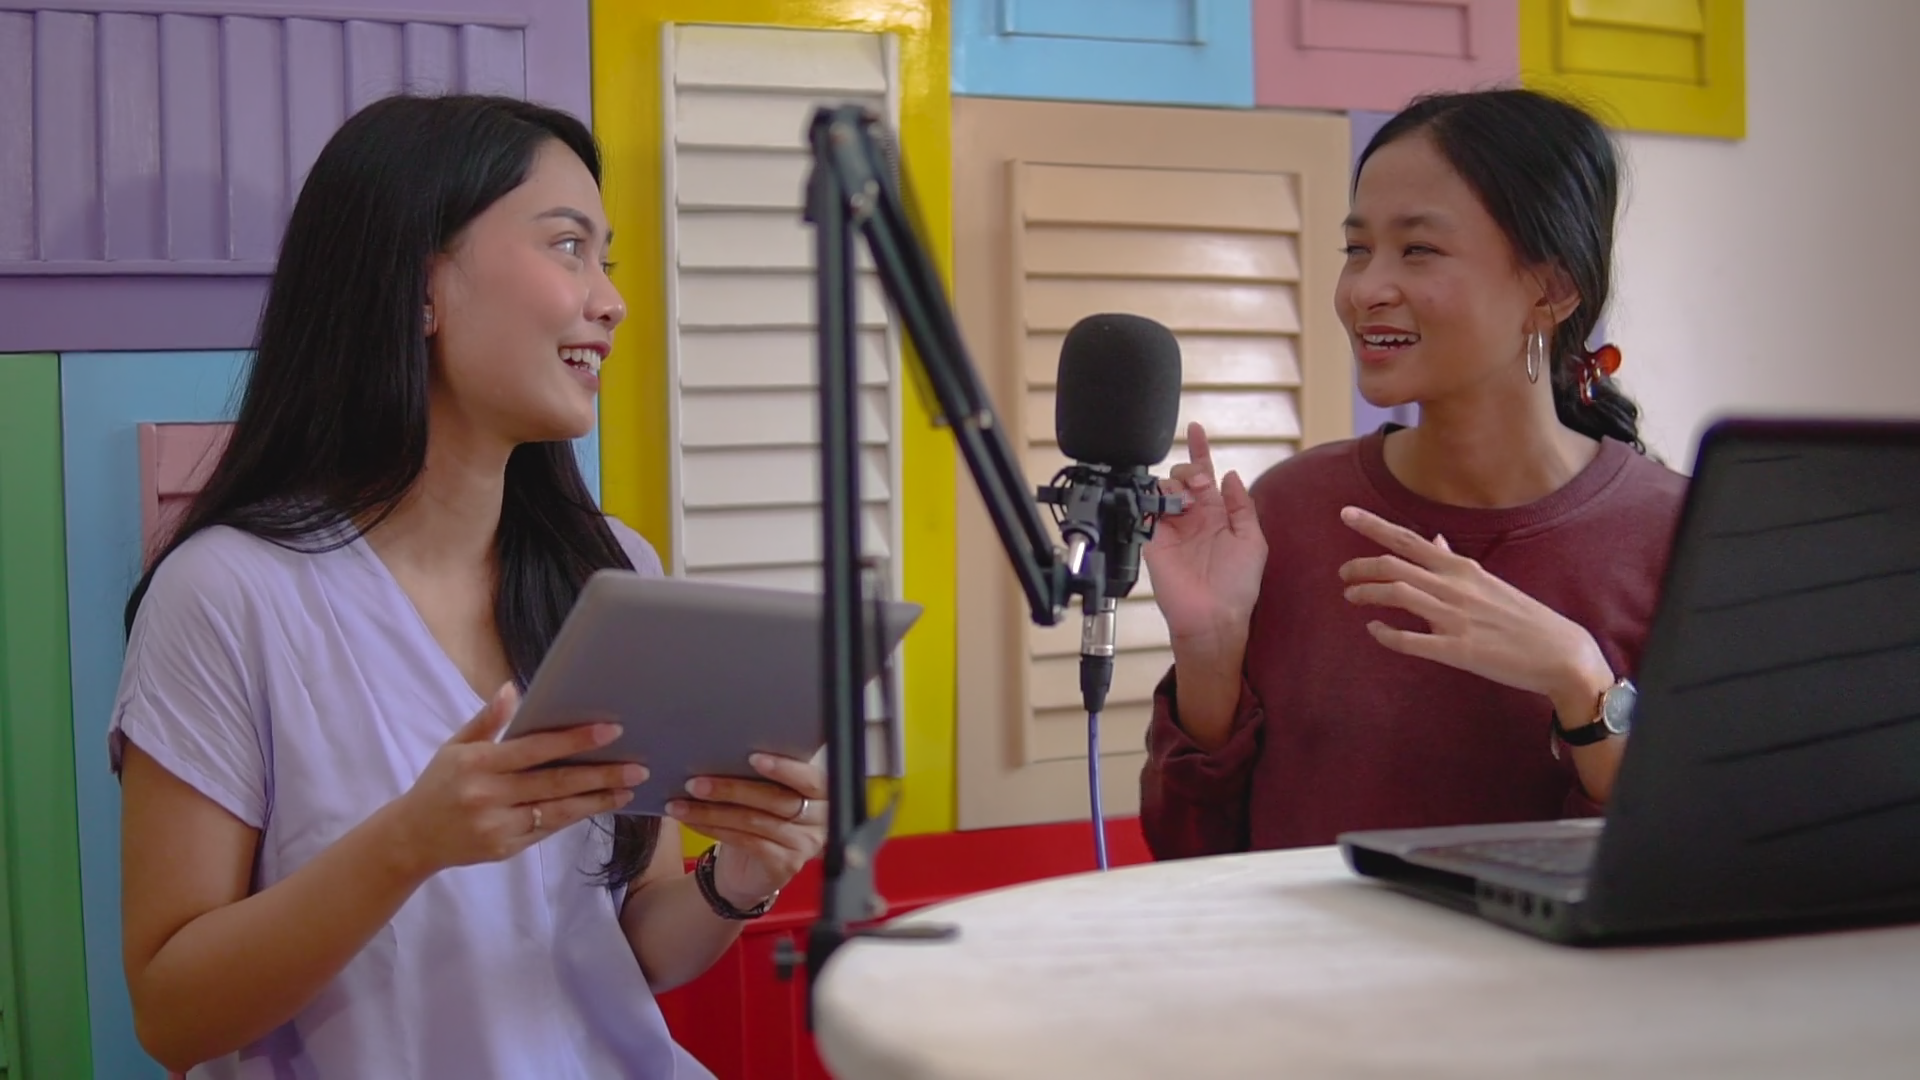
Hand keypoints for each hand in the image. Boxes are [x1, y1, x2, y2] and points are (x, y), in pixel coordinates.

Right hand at [388, 683, 647, 875]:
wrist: (411, 839)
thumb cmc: (438, 785)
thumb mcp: (454, 747)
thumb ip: (486, 721)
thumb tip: (511, 688)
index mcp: (479, 764)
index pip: (535, 749)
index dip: (575, 739)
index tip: (611, 731)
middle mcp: (489, 796)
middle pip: (556, 782)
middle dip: (601, 774)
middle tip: (637, 766)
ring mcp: (498, 826)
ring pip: (558, 811)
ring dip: (597, 799)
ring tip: (628, 788)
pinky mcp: (506, 849)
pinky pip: (548, 830)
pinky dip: (575, 816)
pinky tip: (598, 804)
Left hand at [666, 754, 826, 908]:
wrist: (751, 870)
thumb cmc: (760, 818)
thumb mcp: (765, 793)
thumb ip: (762, 775)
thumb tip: (724, 750)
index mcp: (822, 792)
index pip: (809, 779)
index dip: (784, 769)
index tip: (753, 758)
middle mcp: (820, 819)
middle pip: (775, 800)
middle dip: (732, 788)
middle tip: (695, 782)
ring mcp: (804, 844)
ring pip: (754, 821)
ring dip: (713, 810)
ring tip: (682, 802)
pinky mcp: (784, 864)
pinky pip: (746, 841)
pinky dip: (714, 829)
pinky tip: (692, 821)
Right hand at [1143, 422, 1268, 646]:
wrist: (1214, 616)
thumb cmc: (1238, 585)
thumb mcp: (1252, 540)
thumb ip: (1241, 506)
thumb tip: (1229, 475)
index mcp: (1216, 515)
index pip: (1206, 475)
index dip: (1200, 451)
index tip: (1196, 429)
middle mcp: (1191, 517)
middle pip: (1181, 476)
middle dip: (1190, 468)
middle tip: (1199, 484)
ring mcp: (1170, 528)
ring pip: (1163, 487)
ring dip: (1175, 482)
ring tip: (1187, 500)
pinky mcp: (1152, 540)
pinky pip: (1145, 511)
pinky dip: (1152, 499)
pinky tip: (1167, 503)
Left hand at [1337, 506, 1613, 704]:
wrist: (1559, 652)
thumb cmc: (1522, 616)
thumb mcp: (1487, 581)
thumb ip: (1454, 561)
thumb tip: (1433, 539)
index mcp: (1462, 569)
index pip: (1409, 539)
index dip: (1373, 526)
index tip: (1345, 514)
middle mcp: (1455, 587)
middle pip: (1394, 566)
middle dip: (1360, 566)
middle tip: (1342, 573)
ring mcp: (1455, 618)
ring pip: (1397, 595)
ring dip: (1366, 593)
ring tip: (1350, 596)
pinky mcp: (1457, 650)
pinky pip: (1410, 640)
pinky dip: (1386, 634)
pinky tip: (1374, 631)